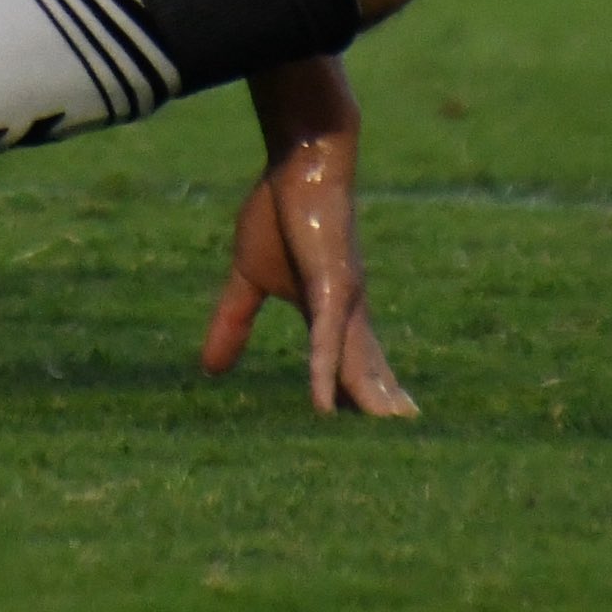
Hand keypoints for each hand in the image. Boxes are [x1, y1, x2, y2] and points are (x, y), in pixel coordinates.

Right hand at [199, 58, 415, 416]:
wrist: (301, 159)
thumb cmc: (280, 211)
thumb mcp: (248, 277)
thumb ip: (234, 321)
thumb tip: (208, 368)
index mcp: (332, 313)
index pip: (349, 368)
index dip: (358, 402)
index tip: (369, 439)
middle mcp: (348, 314)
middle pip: (367, 376)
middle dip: (379, 415)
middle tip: (402, 452)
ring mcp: (342, 302)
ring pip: (356, 368)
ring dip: (367, 410)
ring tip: (388, 444)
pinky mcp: (329, 287)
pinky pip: (326, 342)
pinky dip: (326, 376)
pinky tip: (324, 408)